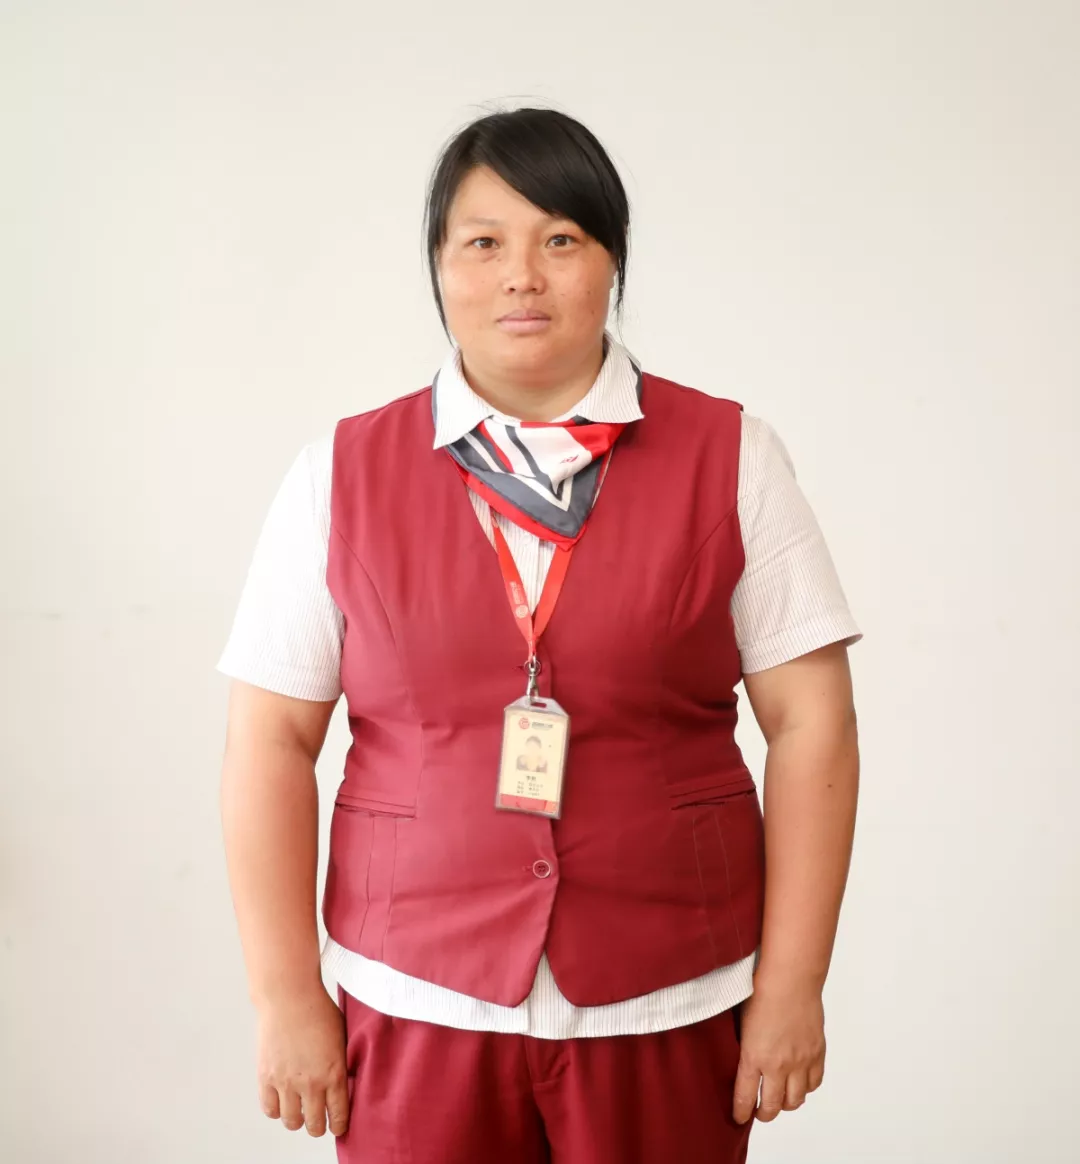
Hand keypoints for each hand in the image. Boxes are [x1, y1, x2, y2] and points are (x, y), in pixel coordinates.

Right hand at [256, 985, 349, 1136]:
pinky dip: (276, 1110)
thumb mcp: (342, 1036)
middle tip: (318, 1121)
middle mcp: (311, 1083)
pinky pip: (270, 1110)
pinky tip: (282, 1100)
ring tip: (300, 1111)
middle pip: (314, 1125)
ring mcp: (286, 1082)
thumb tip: (345, 1081)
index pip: (339, 1115)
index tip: (338, 1126)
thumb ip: (342, 1062)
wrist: (290, 995)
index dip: (339, 1125)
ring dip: (297, 1120)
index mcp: (334, 1072)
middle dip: (318, 1127)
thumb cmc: (318, 1009)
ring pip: (292, 1122)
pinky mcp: (266, 1077)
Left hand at [732, 979, 825, 1123]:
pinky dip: (805, 1088)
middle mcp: (778, 1064)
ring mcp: (800, 1061)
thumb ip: (743, 1047)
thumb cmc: (760, 991)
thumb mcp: (741, 1023)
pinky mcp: (817, 1054)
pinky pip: (813, 1083)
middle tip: (760, 1113)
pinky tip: (798, 1082)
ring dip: (786, 1104)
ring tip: (780, 1099)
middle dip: (764, 1114)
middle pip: (772, 1106)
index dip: (741, 1112)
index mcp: (754, 1056)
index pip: (745, 1096)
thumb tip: (741, 1062)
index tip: (739, 1117)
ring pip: (795, 1100)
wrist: (790, 978)